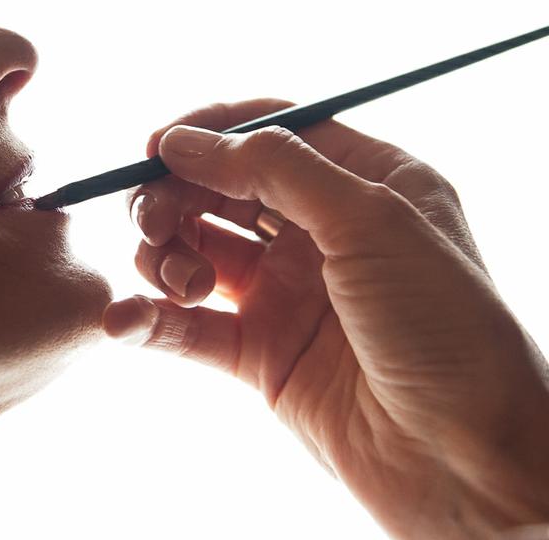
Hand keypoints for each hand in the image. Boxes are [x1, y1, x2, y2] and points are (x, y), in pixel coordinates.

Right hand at [102, 97, 548, 539]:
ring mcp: (289, 293)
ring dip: (166, 256)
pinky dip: (149, 319)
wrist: (469, 462)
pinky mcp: (262, 354)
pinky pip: (188, 326)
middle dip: (175, 196)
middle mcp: (322, 232)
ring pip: (196, 251)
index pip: (271, 132)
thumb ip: (274, 168)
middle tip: (153, 220)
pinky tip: (125, 321)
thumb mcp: (369, 221)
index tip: (155, 148)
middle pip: (220, 189)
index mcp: (365, 183)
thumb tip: (184, 142)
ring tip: (181, 283)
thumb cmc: (447, 329)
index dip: (209, 132)